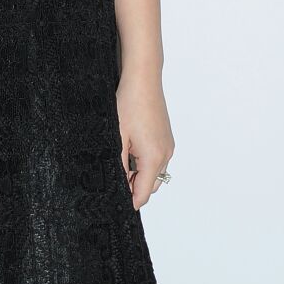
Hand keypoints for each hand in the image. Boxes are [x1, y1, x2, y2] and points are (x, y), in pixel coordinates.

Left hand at [115, 67, 174, 209]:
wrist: (143, 80)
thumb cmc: (129, 105)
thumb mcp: (118, 138)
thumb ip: (120, 165)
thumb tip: (120, 185)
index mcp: (154, 158)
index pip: (144, 193)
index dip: (130, 201)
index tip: (117, 202)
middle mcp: (165, 155)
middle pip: (151, 185)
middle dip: (134, 187)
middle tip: (114, 176)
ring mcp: (168, 146)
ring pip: (155, 172)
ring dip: (140, 174)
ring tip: (122, 159)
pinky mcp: (167, 138)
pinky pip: (158, 159)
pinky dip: (146, 162)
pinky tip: (131, 148)